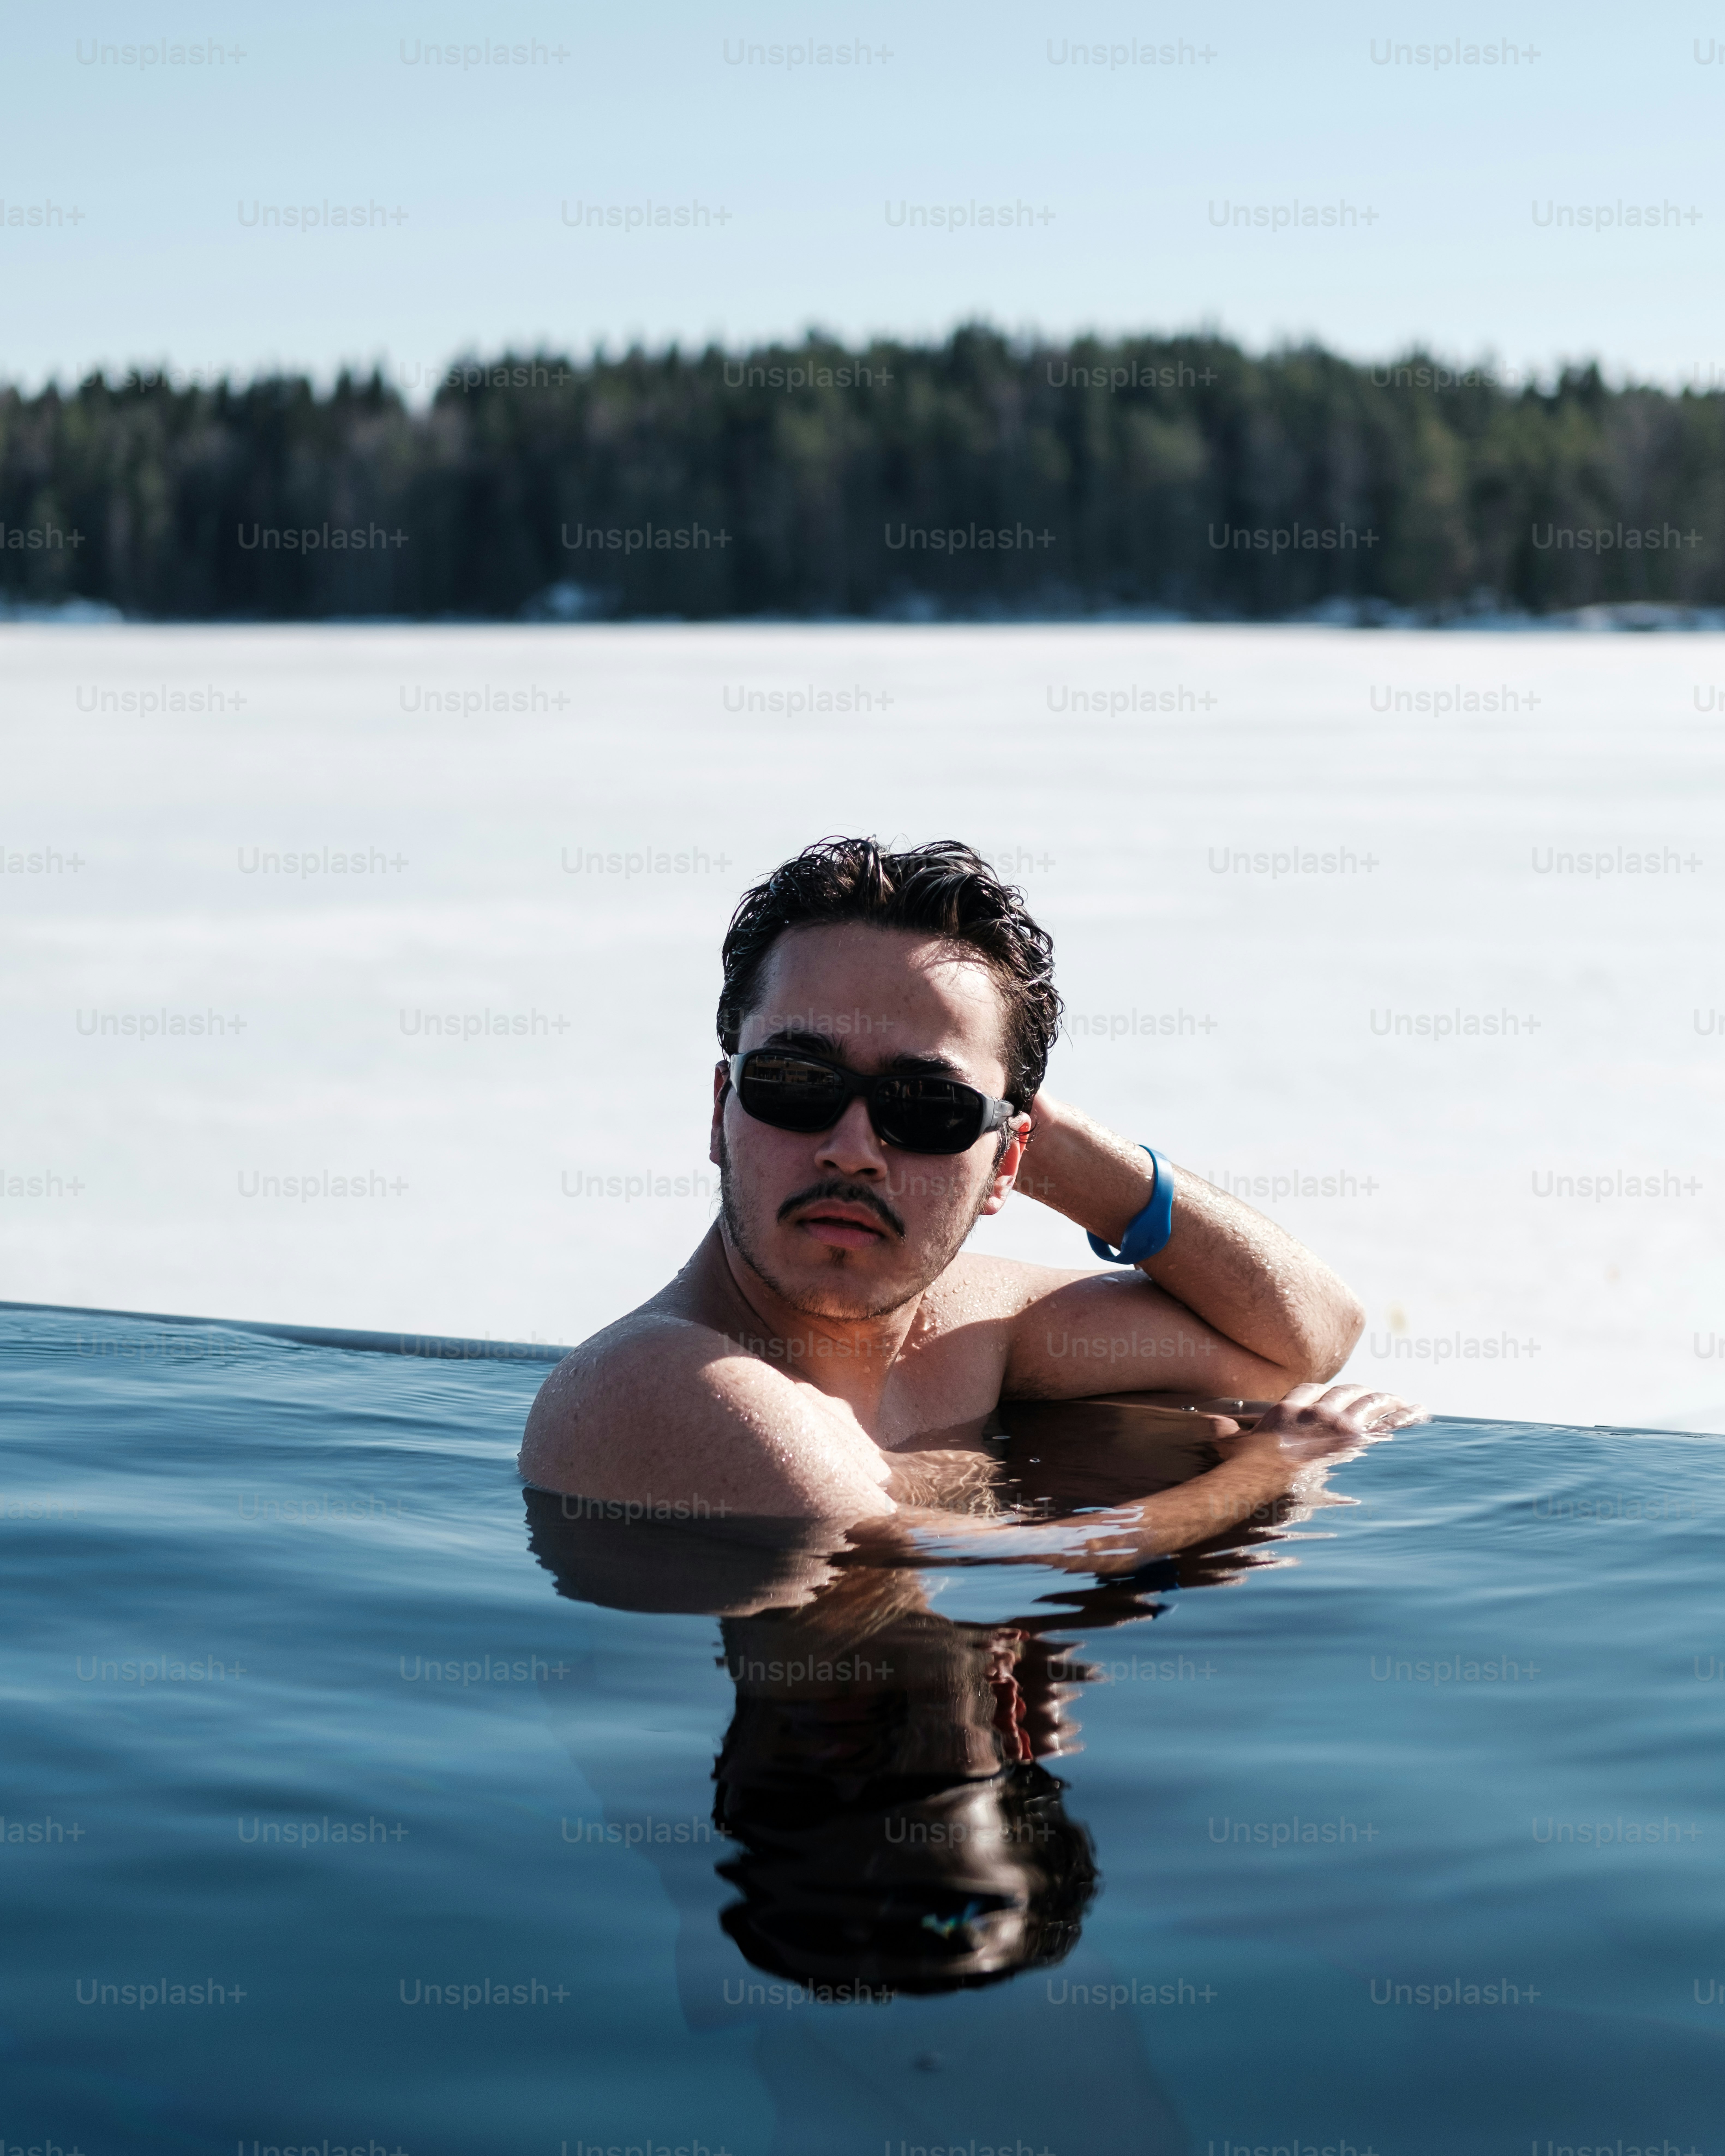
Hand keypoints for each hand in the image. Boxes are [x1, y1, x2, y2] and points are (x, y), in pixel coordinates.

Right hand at [1216, 1382, 1426, 1472]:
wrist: (1257, 1484)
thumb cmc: (1243, 1472)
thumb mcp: (1231, 1448)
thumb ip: (1227, 1434)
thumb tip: (1217, 1425)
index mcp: (1288, 1410)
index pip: (1312, 1390)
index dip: (1327, 1393)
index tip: (1339, 1397)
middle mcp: (1315, 1412)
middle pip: (1346, 1392)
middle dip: (1365, 1393)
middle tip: (1381, 1397)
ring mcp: (1336, 1425)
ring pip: (1369, 1401)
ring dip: (1388, 1400)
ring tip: (1405, 1403)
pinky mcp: (1354, 1442)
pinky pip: (1385, 1420)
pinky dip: (1403, 1413)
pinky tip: (1418, 1412)